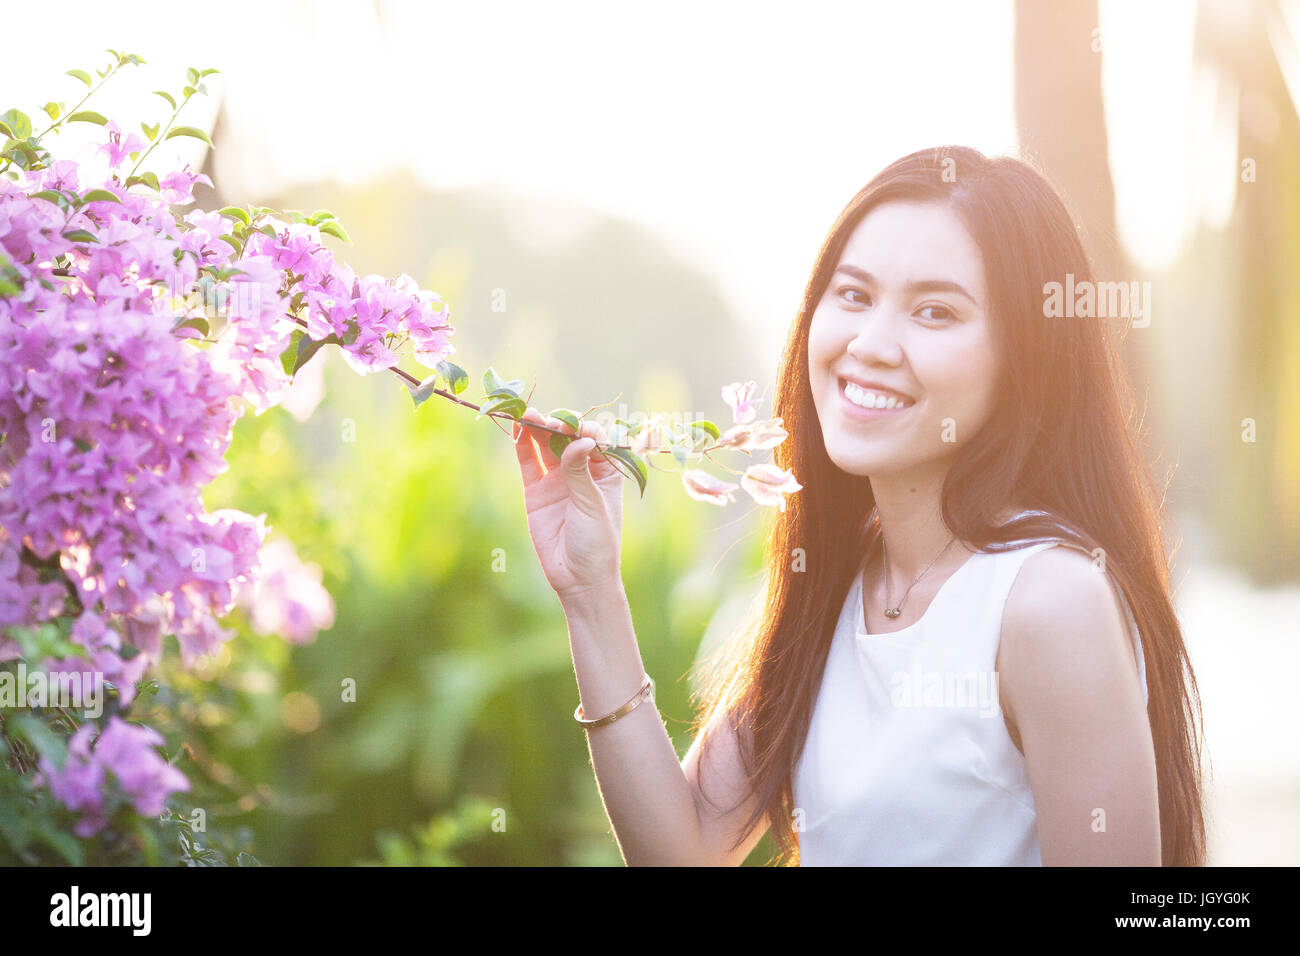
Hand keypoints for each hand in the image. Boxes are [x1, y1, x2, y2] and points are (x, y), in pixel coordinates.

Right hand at [512, 406, 624, 600]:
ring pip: (545, 445)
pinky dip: (522, 443)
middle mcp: (581, 470)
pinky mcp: (535, 490)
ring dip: (538, 428)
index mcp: (606, 472)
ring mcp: (557, 479)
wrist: (578, 578)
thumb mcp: (592, 505)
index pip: (595, 440)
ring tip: (528, 414)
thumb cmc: (597, 542)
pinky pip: (528, 461)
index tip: (575, 428)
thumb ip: (580, 472)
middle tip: (549, 420)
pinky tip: (516, 426)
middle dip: (558, 424)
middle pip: (567, 438)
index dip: (584, 430)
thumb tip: (579, 439)